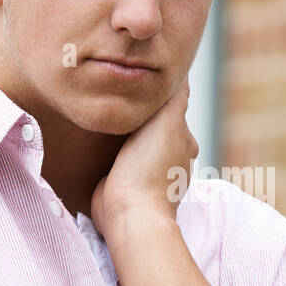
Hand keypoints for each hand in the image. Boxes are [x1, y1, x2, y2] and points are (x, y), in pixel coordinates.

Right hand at [90, 76, 197, 240]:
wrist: (129, 212)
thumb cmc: (151, 168)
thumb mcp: (168, 122)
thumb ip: (176, 97)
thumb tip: (182, 73)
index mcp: (183, 141)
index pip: (173, 109)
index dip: (158, 94)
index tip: (142, 78)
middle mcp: (168, 156)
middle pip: (153, 123)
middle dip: (141, 111)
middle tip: (119, 91)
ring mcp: (145, 169)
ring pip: (135, 138)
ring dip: (125, 128)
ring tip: (109, 110)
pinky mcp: (123, 179)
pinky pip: (119, 154)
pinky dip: (113, 145)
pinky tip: (102, 137)